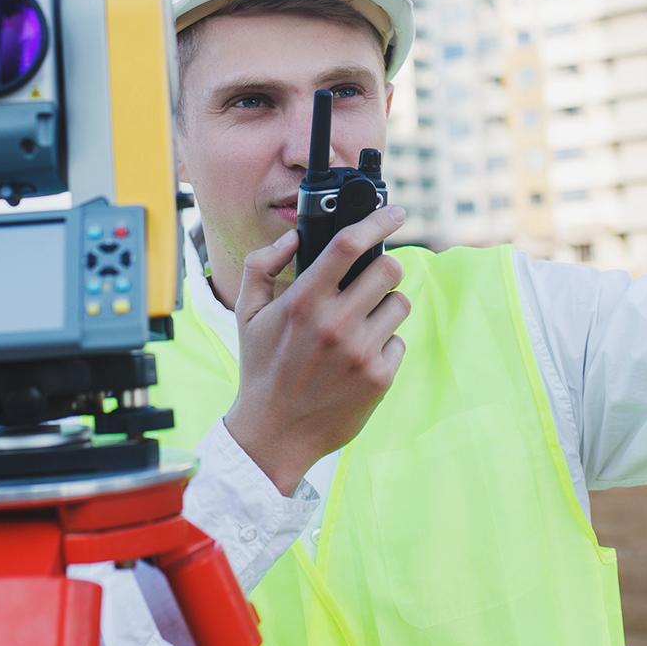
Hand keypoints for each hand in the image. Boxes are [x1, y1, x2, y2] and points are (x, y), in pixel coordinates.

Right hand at [221, 206, 410, 493]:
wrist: (274, 433)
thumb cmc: (261, 368)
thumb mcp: (246, 313)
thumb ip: (262, 265)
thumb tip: (294, 237)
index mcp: (302, 302)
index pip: (349, 245)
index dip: (378, 221)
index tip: (395, 212)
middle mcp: (334, 324)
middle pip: (388, 269)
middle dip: (384, 268)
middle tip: (371, 280)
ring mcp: (360, 352)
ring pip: (400, 304)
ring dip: (386, 306)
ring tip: (360, 324)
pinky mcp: (379, 378)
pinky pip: (399, 341)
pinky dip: (384, 343)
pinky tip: (359, 358)